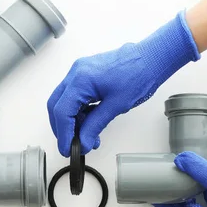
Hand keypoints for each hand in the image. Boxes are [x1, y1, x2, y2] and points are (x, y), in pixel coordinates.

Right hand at [47, 11, 199, 155]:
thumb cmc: (138, 74)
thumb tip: (83, 142)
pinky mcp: (86, 74)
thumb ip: (95, 126)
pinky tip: (90, 121)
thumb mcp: (116, 106)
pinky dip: (79, 111)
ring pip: (64, 101)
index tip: (68, 148)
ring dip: (72, 121)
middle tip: (72, 144)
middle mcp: (76, 73)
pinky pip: (74, 95)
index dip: (63, 134)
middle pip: (56, 106)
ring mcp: (79, 72)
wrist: (150, 58)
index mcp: (81, 79)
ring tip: (87, 135)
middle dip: (62, 128)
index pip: (62, 112)